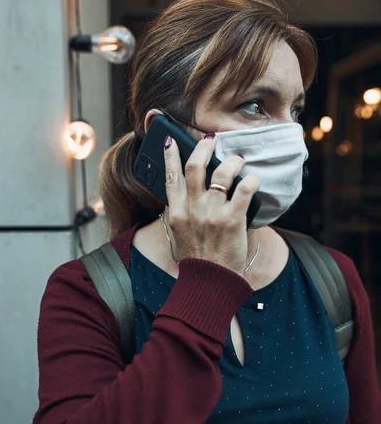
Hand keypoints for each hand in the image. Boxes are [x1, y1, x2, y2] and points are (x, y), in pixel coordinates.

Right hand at [163, 134, 260, 275]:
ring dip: (233, 161)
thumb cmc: (198, 259)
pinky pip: (245, 188)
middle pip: (196, 166)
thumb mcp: (181, 234)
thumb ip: (183, 213)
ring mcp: (213, 213)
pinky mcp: (233, 219)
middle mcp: (193, 209)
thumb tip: (191, 193)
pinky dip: (251, 179)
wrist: (209, 282)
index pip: (170, 177)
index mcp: (177, 212)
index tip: (170, 141)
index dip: (170, 156)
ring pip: (223, 172)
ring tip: (239, 160)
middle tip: (212, 140)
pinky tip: (253, 180)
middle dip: (205, 147)